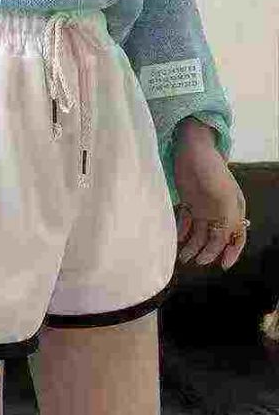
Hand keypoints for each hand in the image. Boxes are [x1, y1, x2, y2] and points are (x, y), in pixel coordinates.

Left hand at [173, 120, 246, 270]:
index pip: (237, 236)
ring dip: (193, 246)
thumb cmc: (211, 170)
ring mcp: (204, 207)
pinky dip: (183, 232)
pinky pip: (187, 223)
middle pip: (217, 238)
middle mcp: (220, 211)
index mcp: (234, 209)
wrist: (192, 149)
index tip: (222, 265)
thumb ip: (227, 217)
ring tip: (183, 256)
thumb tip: (226, 239)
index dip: (232, 252)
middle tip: (196, 261)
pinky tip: (177, 240)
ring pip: (200, 233)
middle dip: (208, 252)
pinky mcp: (189, 202)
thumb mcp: (223, 195)